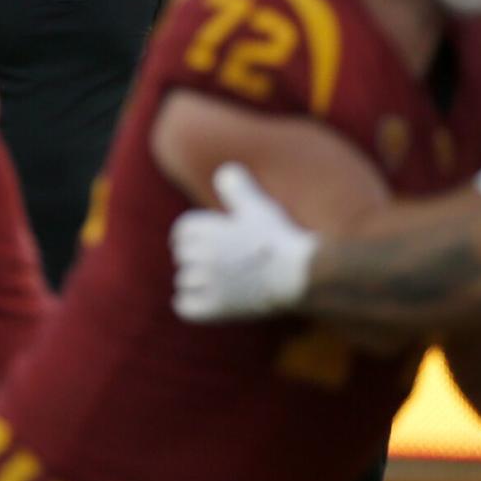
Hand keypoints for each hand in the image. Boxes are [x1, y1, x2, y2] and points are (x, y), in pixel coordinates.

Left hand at [171, 163, 317, 321]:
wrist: (299, 274)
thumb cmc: (278, 238)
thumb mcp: (258, 207)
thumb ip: (237, 188)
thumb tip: (224, 171)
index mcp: (208, 229)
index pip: (181, 231)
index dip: (192, 236)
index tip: (202, 242)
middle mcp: (203, 255)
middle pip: (181, 257)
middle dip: (196, 258)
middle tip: (219, 262)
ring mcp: (208, 283)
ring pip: (182, 282)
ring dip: (195, 282)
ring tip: (219, 281)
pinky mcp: (215, 308)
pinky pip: (184, 307)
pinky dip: (190, 304)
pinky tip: (203, 300)